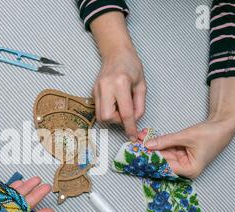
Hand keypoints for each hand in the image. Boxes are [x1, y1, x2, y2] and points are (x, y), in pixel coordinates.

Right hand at [90, 12, 146, 140]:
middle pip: (107, 117)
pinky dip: (107, 111)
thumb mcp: (142, 85)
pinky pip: (98, 110)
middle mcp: (105, 87)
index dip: (130, 127)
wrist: (115, 52)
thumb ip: (139, 105)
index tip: (132, 136)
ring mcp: (96, 90)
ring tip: (119, 106)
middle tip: (125, 112)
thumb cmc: (131, 66)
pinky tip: (114, 103)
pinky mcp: (92, 92)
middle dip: (117, 120)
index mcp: (120, 84)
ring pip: (100, 116)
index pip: (125, 113)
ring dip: (112, 117)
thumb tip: (134, 121)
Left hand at [143, 77, 234, 178]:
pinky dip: (158, 142)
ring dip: (151, 145)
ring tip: (138, 137)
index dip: (150, 160)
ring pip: (162, 154)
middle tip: (134, 145)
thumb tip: (148, 145)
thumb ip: (166, 141)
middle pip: (162, 161)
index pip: (165, 166)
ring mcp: (183, 161)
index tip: (137, 154)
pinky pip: (167, 148)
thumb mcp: (186, 136)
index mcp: (190, 170)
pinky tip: (147, 137)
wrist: (223, 125)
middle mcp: (186, 168)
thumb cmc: (211, 134)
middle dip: (148, 151)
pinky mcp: (181, 153)